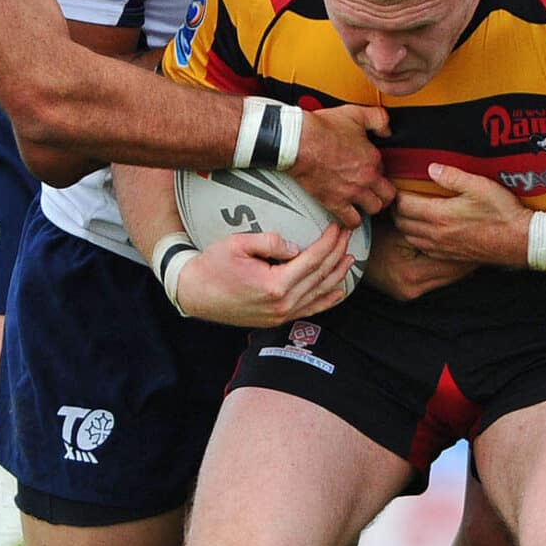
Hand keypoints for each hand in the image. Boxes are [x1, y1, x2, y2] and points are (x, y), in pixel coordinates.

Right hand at [174, 224, 355, 325]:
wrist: (195, 295)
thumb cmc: (213, 266)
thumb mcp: (238, 245)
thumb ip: (270, 242)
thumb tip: (297, 247)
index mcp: (275, 285)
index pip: (312, 260)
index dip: (329, 242)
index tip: (337, 226)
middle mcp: (282, 304)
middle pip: (320, 276)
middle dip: (337, 253)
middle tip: (348, 234)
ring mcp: (281, 315)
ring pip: (319, 294)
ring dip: (337, 275)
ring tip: (350, 257)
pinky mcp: (277, 320)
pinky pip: (309, 310)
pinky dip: (327, 300)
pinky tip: (338, 290)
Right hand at [291, 104, 393, 224]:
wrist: (298, 142)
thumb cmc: (321, 128)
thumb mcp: (355, 114)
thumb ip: (378, 119)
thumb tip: (387, 129)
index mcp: (372, 159)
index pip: (387, 173)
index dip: (379, 173)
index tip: (372, 173)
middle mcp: (366, 178)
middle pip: (387, 196)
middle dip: (383, 195)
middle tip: (376, 193)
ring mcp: (351, 193)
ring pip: (373, 210)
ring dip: (369, 208)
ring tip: (363, 204)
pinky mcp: (334, 203)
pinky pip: (351, 221)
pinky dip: (351, 221)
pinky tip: (348, 215)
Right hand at [364, 220, 476, 300]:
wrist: (350, 255)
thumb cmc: (370, 238)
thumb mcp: (397, 229)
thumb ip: (422, 227)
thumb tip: (451, 217)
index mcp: (412, 275)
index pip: (449, 263)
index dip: (466, 249)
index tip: (480, 237)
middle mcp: (413, 289)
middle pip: (452, 274)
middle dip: (467, 258)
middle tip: (484, 244)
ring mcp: (410, 293)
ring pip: (446, 278)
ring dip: (459, 264)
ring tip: (475, 249)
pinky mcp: (409, 292)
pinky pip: (436, 279)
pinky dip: (446, 268)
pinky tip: (456, 256)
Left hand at [393, 162, 531, 265]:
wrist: (519, 241)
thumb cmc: (502, 213)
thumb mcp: (479, 186)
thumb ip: (452, 176)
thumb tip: (431, 168)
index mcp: (439, 215)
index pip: (404, 205)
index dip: (397, 195)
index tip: (398, 186)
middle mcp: (436, 234)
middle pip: (401, 223)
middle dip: (397, 209)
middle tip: (400, 197)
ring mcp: (442, 248)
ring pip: (409, 237)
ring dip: (405, 225)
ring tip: (409, 212)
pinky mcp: (449, 256)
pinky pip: (423, 248)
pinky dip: (416, 238)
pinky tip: (424, 230)